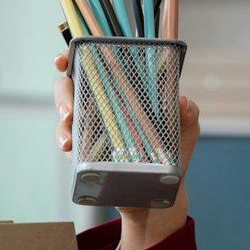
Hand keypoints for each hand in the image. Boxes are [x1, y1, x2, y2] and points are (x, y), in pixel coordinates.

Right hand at [53, 49, 202, 249]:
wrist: (163, 192)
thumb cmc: (174, 152)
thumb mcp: (185, 129)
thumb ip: (188, 113)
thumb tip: (182, 102)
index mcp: (121, 91)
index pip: (92, 66)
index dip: (72, 57)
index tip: (62, 60)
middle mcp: (100, 105)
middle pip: (68, 88)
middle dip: (63, 94)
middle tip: (69, 110)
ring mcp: (89, 129)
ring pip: (64, 118)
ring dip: (62, 126)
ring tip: (69, 139)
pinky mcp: (83, 154)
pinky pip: (67, 145)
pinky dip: (65, 145)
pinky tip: (69, 150)